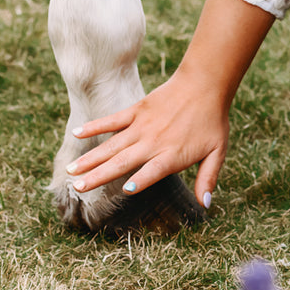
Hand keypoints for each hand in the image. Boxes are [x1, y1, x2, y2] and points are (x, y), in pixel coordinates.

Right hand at [64, 68, 229, 206]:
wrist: (205, 85)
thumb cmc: (213, 121)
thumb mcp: (217, 152)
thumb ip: (208, 178)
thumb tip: (204, 205)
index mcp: (172, 155)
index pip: (153, 171)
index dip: (140, 180)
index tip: (125, 190)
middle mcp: (153, 142)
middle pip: (123, 161)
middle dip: (99, 175)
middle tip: (77, 186)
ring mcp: (142, 125)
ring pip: (112, 144)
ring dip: (91, 158)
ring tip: (72, 170)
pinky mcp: (137, 110)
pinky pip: (112, 120)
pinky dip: (95, 126)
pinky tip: (76, 133)